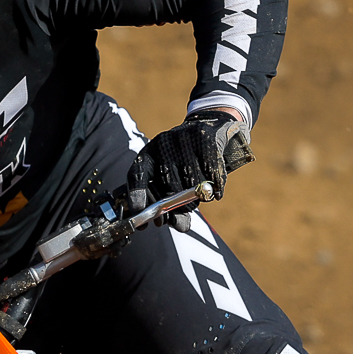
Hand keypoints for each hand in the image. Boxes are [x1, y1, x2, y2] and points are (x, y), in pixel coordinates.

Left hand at [128, 109, 252, 209]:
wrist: (209, 126)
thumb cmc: (185, 161)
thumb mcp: (173, 178)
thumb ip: (173, 205)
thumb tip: (181, 227)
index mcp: (148, 154)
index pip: (137, 177)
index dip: (138, 198)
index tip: (143, 218)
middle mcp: (162, 144)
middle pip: (170, 186)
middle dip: (179, 206)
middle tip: (186, 211)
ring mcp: (183, 140)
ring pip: (192, 183)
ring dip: (199, 198)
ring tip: (201, 195)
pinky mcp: (205, 139)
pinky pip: (212, 174)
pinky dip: (215, 188)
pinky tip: (215, 191)